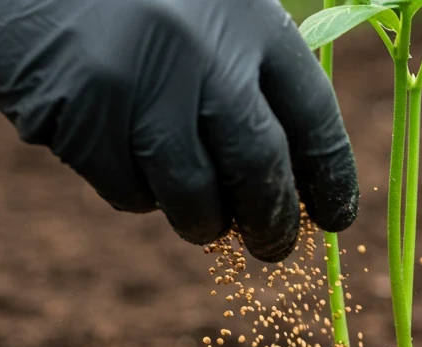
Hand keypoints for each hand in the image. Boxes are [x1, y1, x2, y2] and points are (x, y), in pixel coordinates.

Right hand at [0, 0, 359, 261]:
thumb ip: (241, 69)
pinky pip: (126, 191)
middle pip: (260, 167)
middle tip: (273, 248)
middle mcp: (203, 48)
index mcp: (246, 15)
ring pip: (193, 195)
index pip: (313, 114)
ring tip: (199, 218)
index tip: (337, 220)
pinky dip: (131, 191)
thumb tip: (287, 177)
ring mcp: (141, 84)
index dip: (331, 177)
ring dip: (201, 221)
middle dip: (273, 222)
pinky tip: (113, 152)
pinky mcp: (84, 117)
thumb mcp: (196, 7)